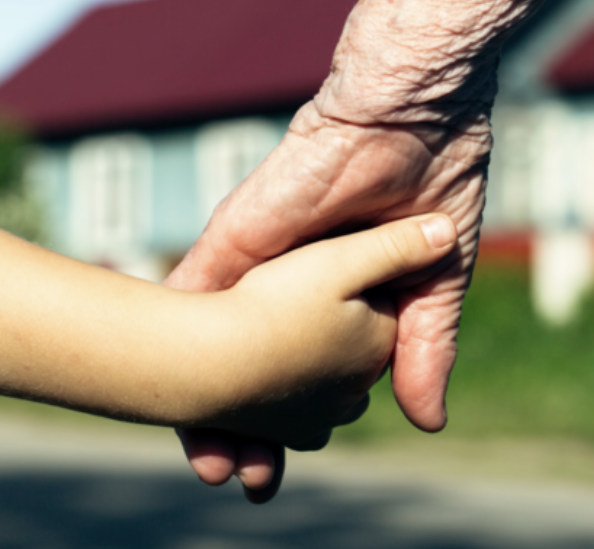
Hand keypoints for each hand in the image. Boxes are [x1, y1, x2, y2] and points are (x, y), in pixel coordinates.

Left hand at [167, 101, 489, 499]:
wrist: (412, 113)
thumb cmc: (433, 179)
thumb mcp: (434, 282)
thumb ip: (424, 348)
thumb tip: (428, 421)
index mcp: (335, 298)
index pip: (302, 376)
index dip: (287, 428)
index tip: (269, 475)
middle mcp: (285, 285)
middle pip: (244, 367)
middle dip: (234, 427)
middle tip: (228, 479)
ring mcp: (256, 263)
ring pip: (210, 339)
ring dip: (200, 396)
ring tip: (203, 461)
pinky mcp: (236, 237)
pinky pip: (191, 290)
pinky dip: (173, 337)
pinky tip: (158, 383)